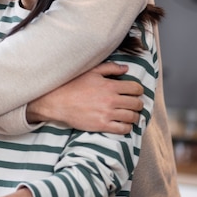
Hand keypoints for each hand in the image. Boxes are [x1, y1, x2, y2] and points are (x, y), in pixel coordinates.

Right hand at [26, 62, 143, 134]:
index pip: (136, 88)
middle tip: (134, 104)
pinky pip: (123, 129)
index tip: (135, 93)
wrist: (57, 102)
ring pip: (132, 117)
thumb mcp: (91, 72)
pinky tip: (123, 124)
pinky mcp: (102, 125)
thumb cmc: (73, 85)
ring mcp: (107, 114)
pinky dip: (127, 127)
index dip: (139, 90)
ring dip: (134, 116)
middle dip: (138, 104)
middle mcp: (111, 100)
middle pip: (136, 103)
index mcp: (110, 85)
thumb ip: (110, 68)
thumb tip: (126, 68)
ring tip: (130, 115)